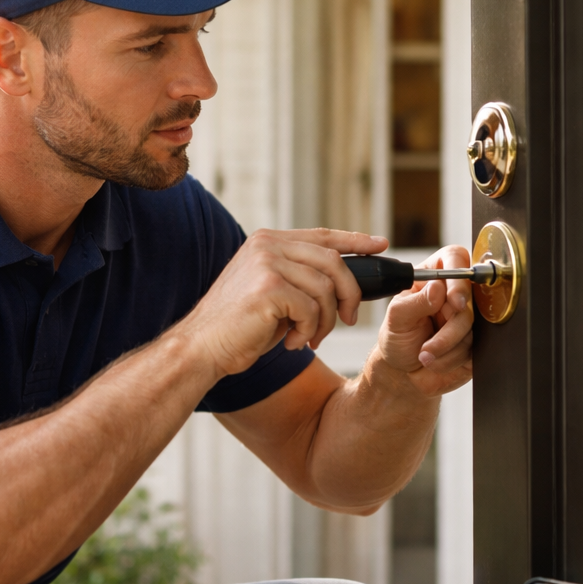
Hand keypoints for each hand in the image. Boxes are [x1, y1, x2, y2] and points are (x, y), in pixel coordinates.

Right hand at [177, 228, 388, 376]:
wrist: (202, 348)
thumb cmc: (239, 328)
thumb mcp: (273, 294)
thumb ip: (299, 279)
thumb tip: (343, 284)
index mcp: (267, 241)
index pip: (322, 236)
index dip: (355, 240)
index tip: (380, 244)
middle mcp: (267, 245)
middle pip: (333, 261)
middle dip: (349, 295)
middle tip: (347, 320)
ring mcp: (267, 263)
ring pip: (326, 289)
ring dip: (325, 321)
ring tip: (308, 338)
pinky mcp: (269, 287)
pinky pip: (312, 309)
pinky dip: (308, 331)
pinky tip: (291, 342)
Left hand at [375, 245, 475, 395]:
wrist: (403, 369)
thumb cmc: (398, 337)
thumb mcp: (397, 318)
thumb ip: (415, 302)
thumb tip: (437, 288)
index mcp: (434, 276)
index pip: (455, 259)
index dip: (459, 280)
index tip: (454, 302)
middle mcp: (454, 292)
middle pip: (469, 299)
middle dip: (449, 329)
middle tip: (428, 346)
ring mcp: (467, 316)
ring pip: (473, 328)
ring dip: (447, 347)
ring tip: (425, 355)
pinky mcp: (475, 340)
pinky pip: (475, 348)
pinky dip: (453, 359)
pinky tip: (437, 361)